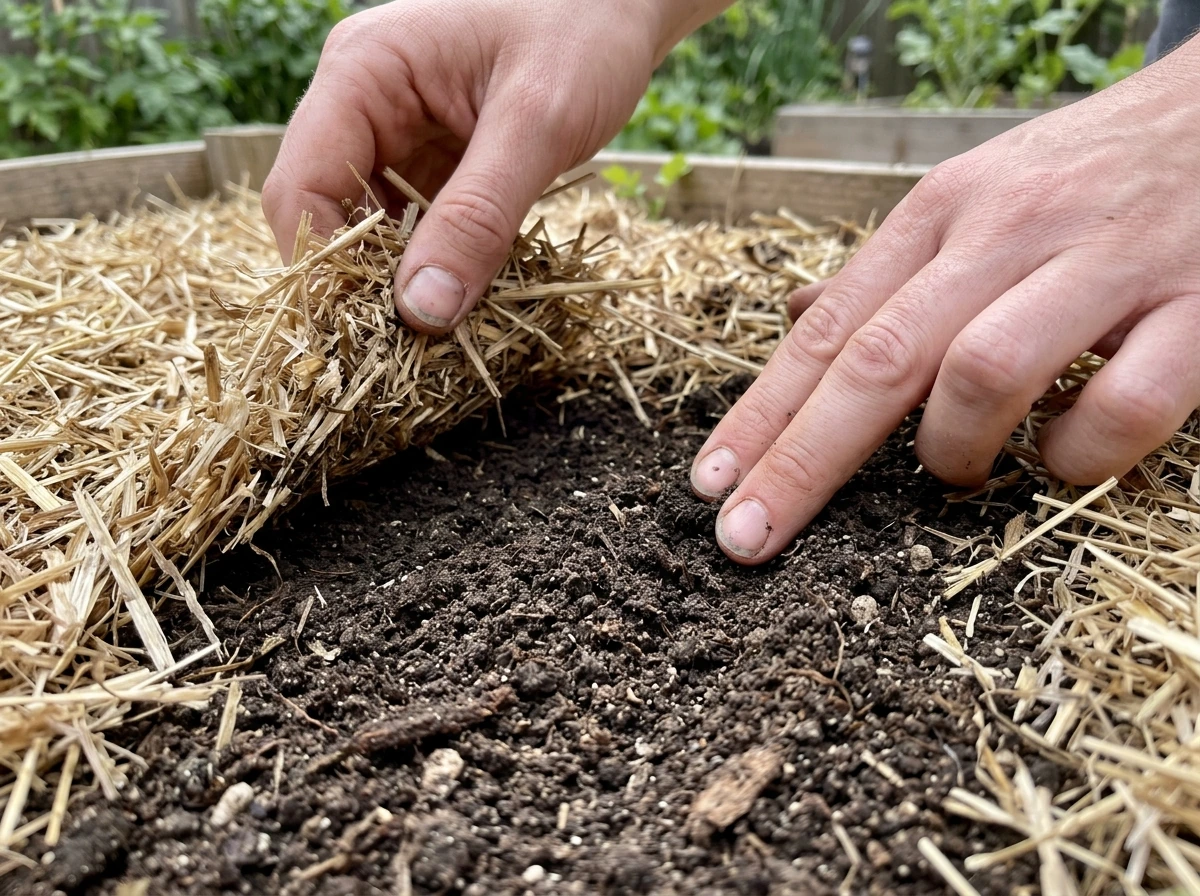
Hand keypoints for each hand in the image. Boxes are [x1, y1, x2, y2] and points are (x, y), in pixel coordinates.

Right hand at [263, 0, 679, 332]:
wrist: (627, 2)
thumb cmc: (584, 27)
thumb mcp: (537, 124)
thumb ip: (479, 217)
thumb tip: (421, 311)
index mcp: (362, 72)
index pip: (299, 186)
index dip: (324, 267)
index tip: (373, 331)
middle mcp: (361, 101)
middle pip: (323, 213)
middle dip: (360, 281)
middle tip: (414, 343)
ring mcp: (393, 131)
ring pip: (367, 227)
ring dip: (399, 279)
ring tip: (444, 328)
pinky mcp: (430, 158)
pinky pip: (411, 224)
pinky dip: (432, 263)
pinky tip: (464, 293)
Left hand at [691, 37, 1199, 564]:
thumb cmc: (1084, 173)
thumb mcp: (971, 197)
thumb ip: (890, 270)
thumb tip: (801, 321)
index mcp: (943, 211)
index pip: (830, 329)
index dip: (762, 414)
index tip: (711, 483)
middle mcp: (1009, 233)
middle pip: (881, 360)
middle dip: (804, 459)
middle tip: (749, 536)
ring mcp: (1106, 267)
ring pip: (987, 373)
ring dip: (953, 449)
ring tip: (955, 472)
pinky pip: (1124, 405)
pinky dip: (1080, 453)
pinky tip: (1063, 454)